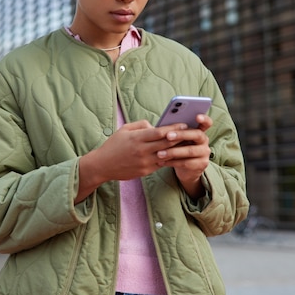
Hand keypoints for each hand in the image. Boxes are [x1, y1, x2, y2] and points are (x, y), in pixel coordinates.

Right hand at [75, 119, 195, 202]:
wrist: (103, 165)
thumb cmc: (113, 145)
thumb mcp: (124, 129)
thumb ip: (141, 125)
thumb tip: (155, 125)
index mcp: (137, 138)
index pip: (160, 132)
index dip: (173, 128)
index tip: (184, 124)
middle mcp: (142, 150)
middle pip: (166, 143)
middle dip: (180, 137)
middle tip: (192, 132)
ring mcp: (144, 162)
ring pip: (167, 155)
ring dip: (178, 150)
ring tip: (189, 144)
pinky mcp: (145, 171)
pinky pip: (162, 164)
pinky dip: (171, 159)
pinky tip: (178, 155)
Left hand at [156, 114, 212, 199]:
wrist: (185, 169)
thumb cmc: (178, 148)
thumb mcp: (176, 139)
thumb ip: (173, 130)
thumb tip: (156, 125)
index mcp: (199, 130)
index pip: (206, 122)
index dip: (204, 118)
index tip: (197, 116)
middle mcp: (204, 140)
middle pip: (197, 134)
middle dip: (182, 134)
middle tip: (168, 135)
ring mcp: (204, 153)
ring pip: (190, 150)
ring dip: (173, 151)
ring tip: (159, 153)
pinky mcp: (201, 164)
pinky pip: (186, 163)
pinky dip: (173, 162)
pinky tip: (162, 161)